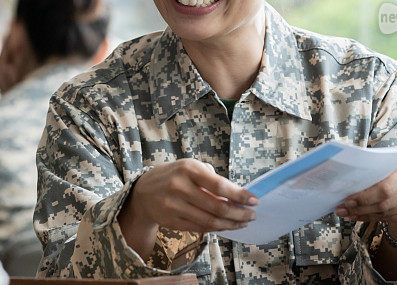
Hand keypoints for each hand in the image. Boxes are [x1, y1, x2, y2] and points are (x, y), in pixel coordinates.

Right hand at [123, 159, 258, 233]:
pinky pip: (199, 228)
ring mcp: (174, 206)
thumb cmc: (174, 176)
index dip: (239, 195)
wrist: (143, 191)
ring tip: (243, 222)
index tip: (254, 200)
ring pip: (210, 221)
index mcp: (188, 169)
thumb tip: (237, 196)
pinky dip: (217, 229)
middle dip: (239, 213)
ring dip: (231, 224)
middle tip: (252, 215)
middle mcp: (180, 187)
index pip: (219, 185)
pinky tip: (227, 226)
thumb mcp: (191, 167)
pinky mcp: (171, 222)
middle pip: (217, 207)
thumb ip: (212, 179)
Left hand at [335, 156, 396, 231]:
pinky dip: (375, 218)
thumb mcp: (386, 163)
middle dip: (361, 207)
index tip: (347, 200)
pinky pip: (394, 219)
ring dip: (365, 214)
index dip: (365, 196)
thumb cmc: (394, 168)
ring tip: (349, 213)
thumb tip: (344, 184)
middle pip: (386, 202)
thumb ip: (372, 170)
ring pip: (388, 212)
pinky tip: (363, 215)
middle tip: (343, 210)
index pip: (386, 187)